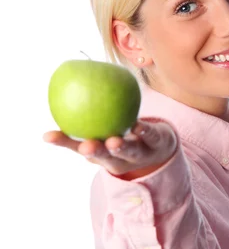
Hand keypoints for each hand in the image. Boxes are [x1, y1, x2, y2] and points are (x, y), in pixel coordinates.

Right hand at [42, 120, 177, 177]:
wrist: (160, 145)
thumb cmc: (122, 134)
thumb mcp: (103, 128)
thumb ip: (85, 115)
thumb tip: (59, 90)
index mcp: (102, 155)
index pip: (80, 149)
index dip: (65, 143)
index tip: (48, 135)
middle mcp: (120, 159)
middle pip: (106, 157)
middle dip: (96, 152)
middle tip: (87, 145)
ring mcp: (141, 153)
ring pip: (130, 152)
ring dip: (121, 148)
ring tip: (113, 142)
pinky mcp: (158, 143)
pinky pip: (151, 137)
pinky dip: (144, 132)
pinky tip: (138, 126)